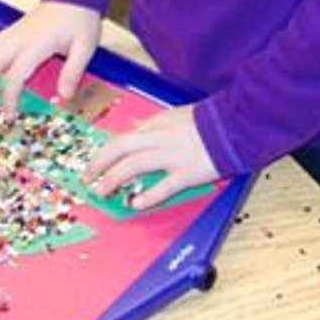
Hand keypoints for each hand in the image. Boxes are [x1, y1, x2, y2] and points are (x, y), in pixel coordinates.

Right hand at [0, 1, 101, 117]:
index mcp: (36, 44)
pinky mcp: (12, 29)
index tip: (9, 117)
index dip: (8, 99)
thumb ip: (74, 71)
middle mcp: (18, 38)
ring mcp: (13, 32)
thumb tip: (64, 96)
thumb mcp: (85, 46)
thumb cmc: (80, 19)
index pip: (14, 76)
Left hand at [84, 104, 218, 210]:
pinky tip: (136, 203)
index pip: (122, 139)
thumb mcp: (173, 115)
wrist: (232, 127)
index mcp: (156, 126)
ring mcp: (172, 157)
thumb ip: (152, 124)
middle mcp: (159, 140)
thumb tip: (135, 127)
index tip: (92, 163)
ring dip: (115, 179)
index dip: (103, 152)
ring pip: (135, 166)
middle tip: (87, 178)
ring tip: (102, 191)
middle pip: (121, 150)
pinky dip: (149, 196)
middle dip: (100, 164)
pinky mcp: (187, 173)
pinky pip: (164, 186)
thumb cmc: (204, 121)